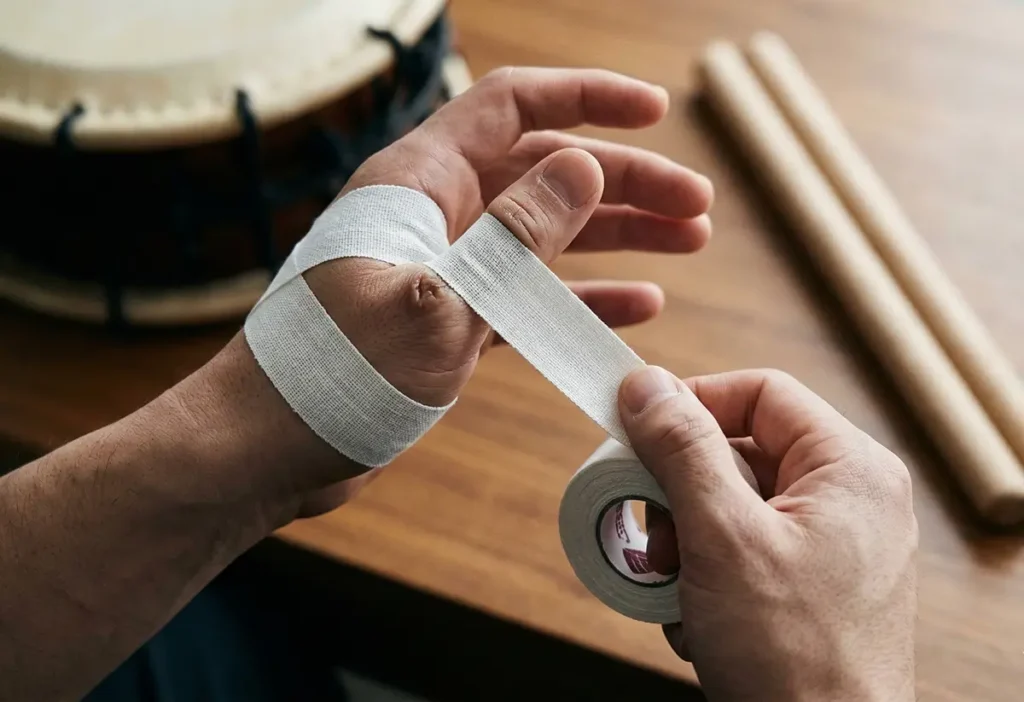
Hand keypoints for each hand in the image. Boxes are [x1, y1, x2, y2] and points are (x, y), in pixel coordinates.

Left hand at [179, 67, 714, 517]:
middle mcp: (431, 215)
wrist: (263, 451)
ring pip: (543, 234)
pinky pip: (525, 295)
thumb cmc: (331, 375)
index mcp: (418, 184)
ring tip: (687, 243)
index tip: (656, 112)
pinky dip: (579, 296)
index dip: (588, 100)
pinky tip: (635, 305)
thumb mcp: (438, 304)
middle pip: (544, 174)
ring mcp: (440, 270)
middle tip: (697, 205)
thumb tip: (583, 165)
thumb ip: (514, 236)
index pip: (515, 109)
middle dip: (624, 182)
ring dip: (614, 236)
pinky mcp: (444, 322)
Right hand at [618, 367, 916, 701]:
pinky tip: (698, 617)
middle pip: (740, 451)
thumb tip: (647, 384)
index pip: (760, 394)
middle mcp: (849, 500)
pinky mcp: (810, 586)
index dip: (694, 403)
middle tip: (656, 532)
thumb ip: (683, 450)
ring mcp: (832, 546)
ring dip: (686, 542)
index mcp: (850, 470)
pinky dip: (706, 577)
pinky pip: (741, 550)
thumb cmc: (794, 658)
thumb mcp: (723, 537)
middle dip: (682, 494)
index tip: (638, 430)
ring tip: (678, 587)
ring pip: (732, 505)